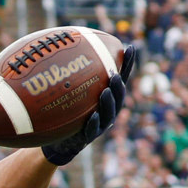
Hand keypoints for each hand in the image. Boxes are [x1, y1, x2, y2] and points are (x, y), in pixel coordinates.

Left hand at [42, 44, 135, 165]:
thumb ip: (71, 76)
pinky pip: (92, 131)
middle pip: (119, 96)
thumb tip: (60, 45)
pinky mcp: (88, 138)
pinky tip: (92, 116)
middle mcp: (106, 110)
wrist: (56, 141)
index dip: (127, 65)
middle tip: (114, 73)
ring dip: (109, 102)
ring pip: (109, 113)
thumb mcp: (68, 92)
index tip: (131, 47)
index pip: (120, 78)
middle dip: (118, 84)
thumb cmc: (64, 112)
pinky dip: (93, 123)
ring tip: (105, 91)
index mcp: (106, 97)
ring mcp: (99, 125)